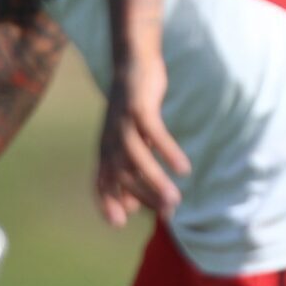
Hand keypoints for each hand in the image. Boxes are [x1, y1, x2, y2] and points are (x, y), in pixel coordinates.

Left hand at [96, 62, 188, 226]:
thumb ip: (132, 170)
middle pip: (121, 174)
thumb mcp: (132, 141)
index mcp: (106, 148)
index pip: (101, 181)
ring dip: (154, 181)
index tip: (118, 224)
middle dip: (142, 197)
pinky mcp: (139, 107)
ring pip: (135, 158)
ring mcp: (123, 123)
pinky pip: (153, 133)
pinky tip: (184, 168)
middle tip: (167, 213)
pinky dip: (167, 151)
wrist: (134, 61)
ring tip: (175, 199)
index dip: (107, 201)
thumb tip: (133, 208)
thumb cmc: (135, 108)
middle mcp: (110, 138)